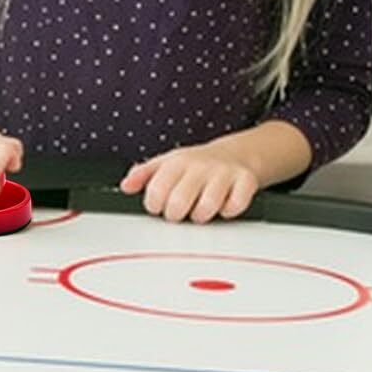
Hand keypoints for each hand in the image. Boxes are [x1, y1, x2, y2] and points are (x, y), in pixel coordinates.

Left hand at [120, 141, 259, 223]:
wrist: (235, 154)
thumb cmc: (195, 165)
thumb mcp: (164, 164)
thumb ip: (142, 175)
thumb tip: (126, 186)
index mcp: (177, 162)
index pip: (157, 191)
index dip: (154, 205)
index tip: (158, 205)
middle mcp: (200, 166)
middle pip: (178, 203)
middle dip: (175, 214)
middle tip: (178, 211)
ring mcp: (224, 173)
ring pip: (206, 208)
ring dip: (200, 216)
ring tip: (198, 210)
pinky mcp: (246, 181)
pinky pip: (234, 206)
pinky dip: (228, 211)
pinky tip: (222, 206)